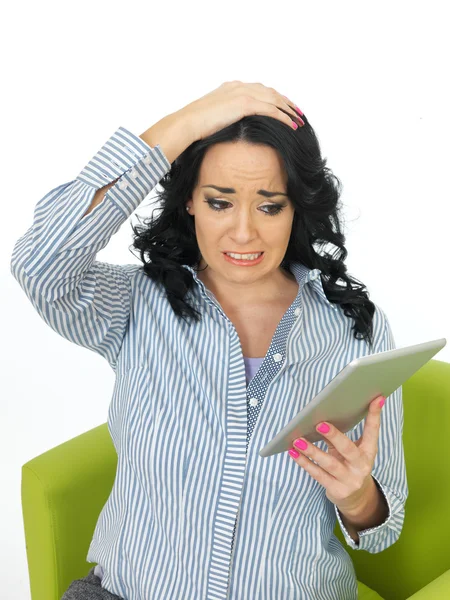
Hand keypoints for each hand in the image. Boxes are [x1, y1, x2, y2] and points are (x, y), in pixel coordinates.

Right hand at [178, 80, 304, 141]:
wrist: (187, 123)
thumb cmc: (195, 126)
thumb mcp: (213, 118)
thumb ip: (226, 117)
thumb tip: (230, 128)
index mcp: (232, 88)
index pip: (260, 90)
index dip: (275, 99)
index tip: (285, 108)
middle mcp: (239, 87)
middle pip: (271, 92)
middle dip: (287, 103)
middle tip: (298, 113)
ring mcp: (242, 93)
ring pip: (274, 99)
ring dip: (289, 110)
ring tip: (299, 121)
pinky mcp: (244, 104)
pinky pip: (271, 110)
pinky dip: (283, 117)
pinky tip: (291, 125)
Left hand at [288, 394, 385, 513]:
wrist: (357, 498)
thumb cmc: (351, 465)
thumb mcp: (354, 450)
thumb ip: (342, 436)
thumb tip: (322, 415)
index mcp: (368, 452)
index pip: (373, 431)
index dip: (375, 415)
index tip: (376, 398)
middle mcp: (361, 465)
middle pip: (347, 449)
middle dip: (334, 436)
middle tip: (319, 424)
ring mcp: (350, 479)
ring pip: (329, 463)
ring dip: (312, 451)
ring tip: (297, 440)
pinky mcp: (337, 490)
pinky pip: (318, 475)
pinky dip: (304, 463)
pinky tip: (294, 453)